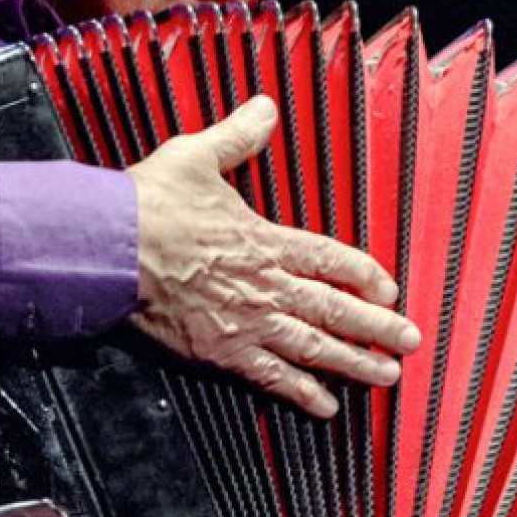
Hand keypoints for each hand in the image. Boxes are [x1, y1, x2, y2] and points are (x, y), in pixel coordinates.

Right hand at [127, 95, 421, 417]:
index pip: (330, 259)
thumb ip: (237, 137)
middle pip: (335, 309)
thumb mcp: (196, 156)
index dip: (364, 275)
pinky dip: (302, 394)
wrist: (106, 250)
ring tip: (386, 377)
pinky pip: (272, 378)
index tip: (389, 289)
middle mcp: (265, 284)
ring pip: (314, 347)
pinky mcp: (221, 352)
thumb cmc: (147, 204)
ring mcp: (247, 322)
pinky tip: (326, 408)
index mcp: (264, 239)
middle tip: (410, 341)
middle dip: (378, 327)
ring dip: (355, 364)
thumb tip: (266, 108)